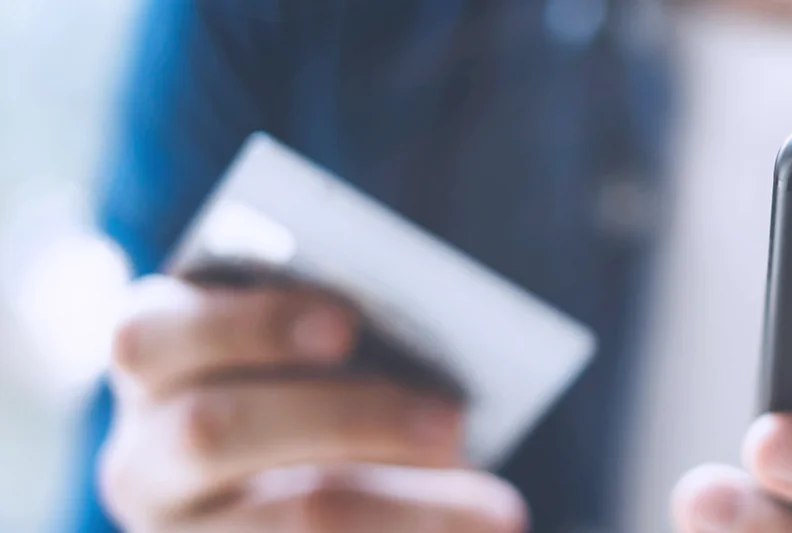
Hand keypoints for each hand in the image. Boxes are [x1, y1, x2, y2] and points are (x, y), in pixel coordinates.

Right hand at [99, 276, 524, 532]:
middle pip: (216, 430)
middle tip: (453, 419)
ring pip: (292, 518)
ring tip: (498, 509)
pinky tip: (478, 530)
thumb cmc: (324, 386)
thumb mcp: (322, 356)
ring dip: (405, 509)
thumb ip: (346, 343)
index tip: (348, 324)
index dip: (249, 324)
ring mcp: (182, 532)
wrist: (312, 467)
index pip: (152, 336)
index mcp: (150, 362)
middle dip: (348, 417)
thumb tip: (435, 378)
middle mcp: (141, 457)